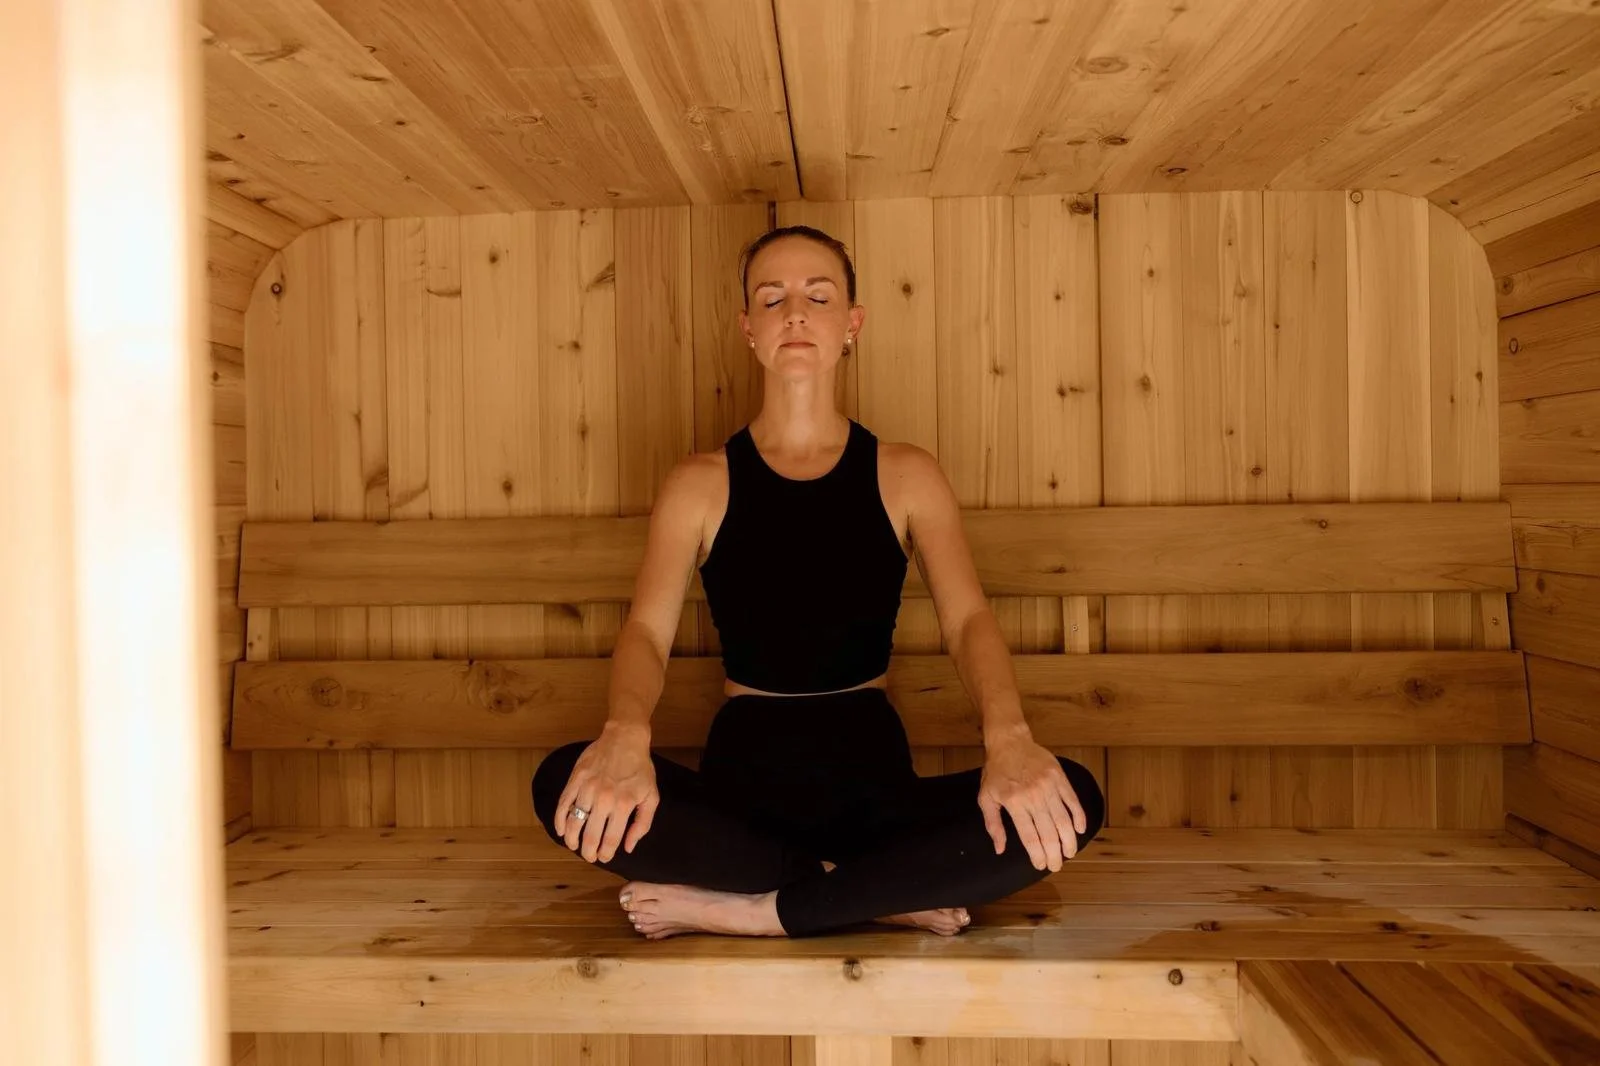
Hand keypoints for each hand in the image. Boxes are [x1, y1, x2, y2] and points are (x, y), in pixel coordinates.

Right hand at [553, 721, 658, 863]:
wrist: (625, 738)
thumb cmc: (640, 768)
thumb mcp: (651, 796)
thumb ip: (642, 824)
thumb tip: (628, 847)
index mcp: (624, 804)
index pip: (610, 839)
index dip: (605, 853)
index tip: (604, 858)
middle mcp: (604, 799)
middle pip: (590, 835)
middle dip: (588, 851)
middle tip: (589, 856)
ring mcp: (587, 788)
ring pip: (574, 822)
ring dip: (572, 839)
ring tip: (574, 846)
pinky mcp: (576, 779)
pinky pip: (563, 804)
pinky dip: (560, 820)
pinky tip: (561, 829)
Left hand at [978, 731, 1087, 871]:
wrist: (1010, 742)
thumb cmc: (996, 771)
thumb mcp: (986, 797)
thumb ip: (993, 825)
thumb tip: (999, 849)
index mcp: (1014, 803)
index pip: (1030, 837)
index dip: (1037, 854)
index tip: (1040, 866)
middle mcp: (1033, 796)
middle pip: (1049, 833)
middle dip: (1055, 854)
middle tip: (1056, 866)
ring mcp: (1049, 786)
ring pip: (1064, 820)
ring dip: (1069, 840)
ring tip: (1069, 853)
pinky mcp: (1060, 777)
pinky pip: (1073, 801)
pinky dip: (1079, 817)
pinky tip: (1080, 830)